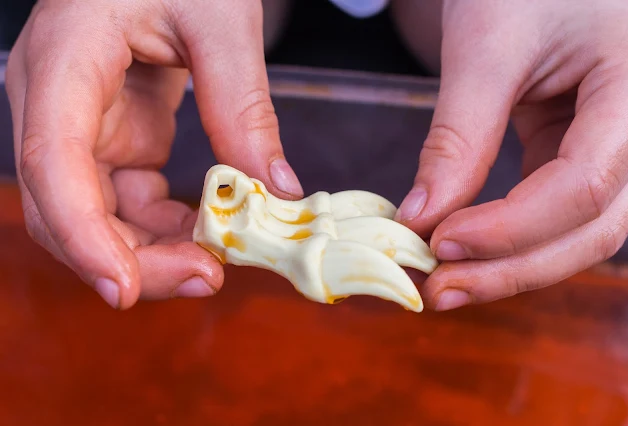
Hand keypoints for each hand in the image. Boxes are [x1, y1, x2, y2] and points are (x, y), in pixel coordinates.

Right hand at [5, 0, 302, 308]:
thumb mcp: (221, 18)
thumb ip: (242, 103)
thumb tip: (274, 189)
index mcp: (65, 58)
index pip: (50, 160)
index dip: (81, 234)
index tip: (123, 288)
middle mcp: (56, 101)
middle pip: (67, 207)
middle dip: (133, 258)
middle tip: (210, 277)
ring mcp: (83, 126)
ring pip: (96, 218)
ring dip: (154, 252)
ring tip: (218, 262)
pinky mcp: (114, 140)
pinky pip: (128, 204)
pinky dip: (166, 229)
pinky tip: (209, 231)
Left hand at [395, 0, 627, 309]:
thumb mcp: (487, 45)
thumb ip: (458, 134)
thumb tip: (420, 217)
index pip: (585, 185)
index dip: (510, 227)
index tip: (438, 242)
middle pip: (593, 227)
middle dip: (512, 268)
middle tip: (439, 292)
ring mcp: (616, 146)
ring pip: (579, 230)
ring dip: (511, 264)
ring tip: (445, 282)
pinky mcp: (582, 152)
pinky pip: (555, 209)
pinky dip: (509, 235)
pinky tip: (463, 248)